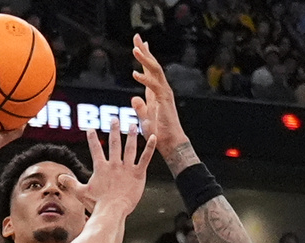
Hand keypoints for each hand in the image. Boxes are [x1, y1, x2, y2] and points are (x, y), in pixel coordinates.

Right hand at [58, 120, 155, 217]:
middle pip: (114, 144)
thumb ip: (71, 183)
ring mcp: (127, 168)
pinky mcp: (138, 174)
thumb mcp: (81, 192)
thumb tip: (60, 177)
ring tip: (132, 125)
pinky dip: (150, 147)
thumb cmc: (97, 203)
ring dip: (131, 135)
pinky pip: (145, 158)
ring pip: (130, 148)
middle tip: (114, 119)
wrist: (112, 210)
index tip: (91, 129)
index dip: (92, 139)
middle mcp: (114, 165)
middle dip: (114, 130)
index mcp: (101, 168)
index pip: (95, 150)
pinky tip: (154, 137)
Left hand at [130, 35, 185, 154]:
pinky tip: (135, 72)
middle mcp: (161, 90)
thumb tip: (134, 97)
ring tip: (135, 49)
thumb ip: (140, 108)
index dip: (144, 58)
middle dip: (145, 51)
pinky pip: (154, 86)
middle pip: (153, 66)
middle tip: (136, 37)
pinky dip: (144, 79)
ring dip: (144, 59)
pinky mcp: (164, 101)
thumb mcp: (144, 120)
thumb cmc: (158, 134)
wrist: (170, 144)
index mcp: (155, 93)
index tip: (139, 45)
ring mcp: (164, 94)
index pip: (149, 71)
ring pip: (155, 71)